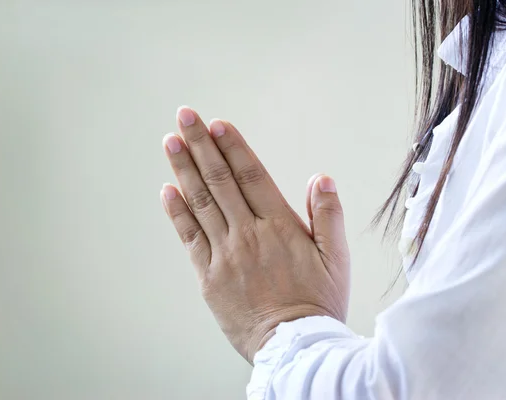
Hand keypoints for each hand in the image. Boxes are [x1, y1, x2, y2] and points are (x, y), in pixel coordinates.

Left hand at [160, 106, 349, 362]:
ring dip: (184, 169)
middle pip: (221, 181)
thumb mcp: (337, 259)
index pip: (252, 176)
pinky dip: (177, 213)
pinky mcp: (209, 277)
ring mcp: (226, 255)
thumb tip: (320, 178)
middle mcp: (249, 234)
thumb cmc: (319, 302)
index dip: (233, 147)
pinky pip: (190, 238)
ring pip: (201, 203)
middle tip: (185, 115)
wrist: (295, 348)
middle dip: (201, 144)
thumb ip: (328, 216)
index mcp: (280, 226)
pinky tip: (168, 190)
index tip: (217, 124)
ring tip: (171, 141)